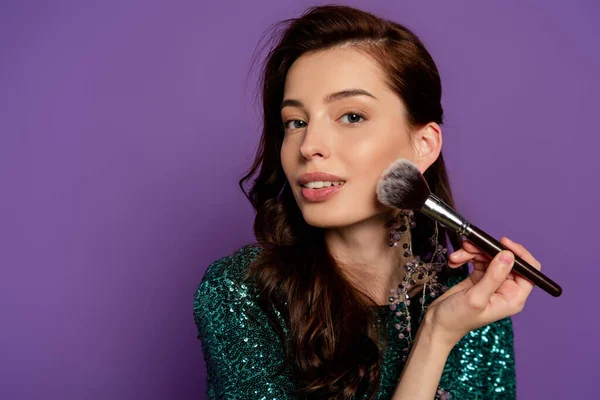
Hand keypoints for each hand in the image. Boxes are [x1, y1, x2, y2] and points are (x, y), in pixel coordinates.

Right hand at [424, 236, 541, 348]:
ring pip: (489, 257)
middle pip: (505, 259)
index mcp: (513, 298)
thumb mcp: (476, 298)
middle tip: (469, 247)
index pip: (529, 271)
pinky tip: (455, 262)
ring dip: (472, 253)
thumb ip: (493, 276)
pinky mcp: (479, 278)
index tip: (502, 243)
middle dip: (486, 250)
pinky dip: (466, 257)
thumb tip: (508, 256)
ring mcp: (492, 282)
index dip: (519, 254)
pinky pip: (478, 259)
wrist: (437, 324)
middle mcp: (506, 289)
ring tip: (456, 257)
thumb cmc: (457, 319)